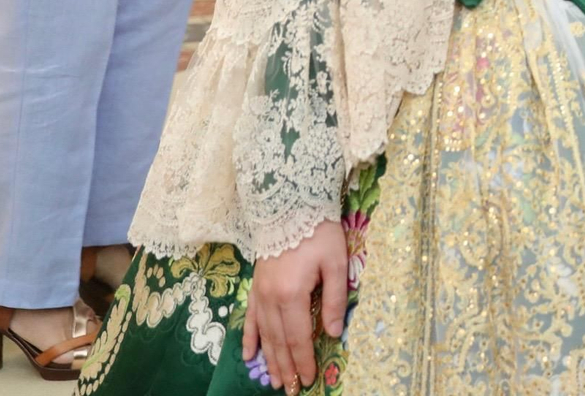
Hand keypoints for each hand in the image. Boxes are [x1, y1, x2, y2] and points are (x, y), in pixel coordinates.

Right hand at [243, 219, 345, 393]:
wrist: (289, 206)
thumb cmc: (318, 233)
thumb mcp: (336, 263)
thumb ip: (335, 299)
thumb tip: (334, 333)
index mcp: (292, 295)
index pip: (299, 337)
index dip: (305, 360)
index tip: (310, 379)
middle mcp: (271, 299)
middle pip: (279, 341)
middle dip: (287, 367)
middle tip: (293, 390)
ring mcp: (259, 294)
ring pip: (264, 334)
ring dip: (270, 359)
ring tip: (276, 381)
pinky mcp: (255, 287)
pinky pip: (249, 319)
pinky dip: (249, 338)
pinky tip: (248, 355)